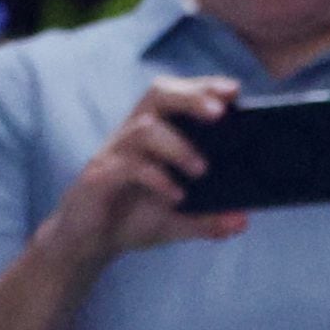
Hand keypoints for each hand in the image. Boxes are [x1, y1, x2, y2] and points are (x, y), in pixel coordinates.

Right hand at [49, 75, 249, 267]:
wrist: (88, 243)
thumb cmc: (130, 218)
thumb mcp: (176, 221)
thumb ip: (207, 219)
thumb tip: (242, 221)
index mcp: (152, 133)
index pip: (177, 96)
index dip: (203, 87)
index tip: (234, 91)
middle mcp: (132, 134)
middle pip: (159, 95)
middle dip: (191, 98)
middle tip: (219, 113)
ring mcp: (114, 153)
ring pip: (144, 129)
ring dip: (177, 146)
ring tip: (201, 169)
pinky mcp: (100, 177)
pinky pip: (128, 166)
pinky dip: (156, 178)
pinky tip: (175, 195)